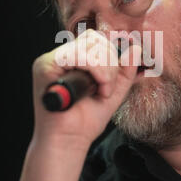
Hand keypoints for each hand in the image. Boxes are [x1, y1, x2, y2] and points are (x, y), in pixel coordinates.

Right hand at [31, 29, 141, 147]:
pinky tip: (95, 90)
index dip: (111, 57)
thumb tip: (135, 48)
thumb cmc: (85, 121)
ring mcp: (50, 60)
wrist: (69, 141)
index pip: (96, 40)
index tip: (110, 84)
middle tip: (107, 89)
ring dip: (104, 71)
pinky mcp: (45, 66)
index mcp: (73, 59)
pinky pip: (78, 56)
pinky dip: (95, 71)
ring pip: (89, 46)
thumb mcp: (113, 92)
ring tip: (100, 91)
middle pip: (94, 39)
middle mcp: (60, 57)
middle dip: (110, 65)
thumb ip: (124, 71)